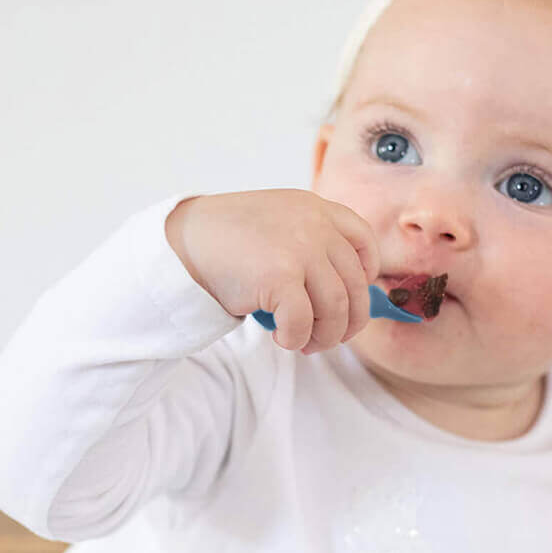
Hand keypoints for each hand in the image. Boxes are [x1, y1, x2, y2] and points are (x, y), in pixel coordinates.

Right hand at [164, 189, 379, 354]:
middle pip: (355, 286)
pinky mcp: (280, 277)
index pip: (365, 242)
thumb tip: (348, 298)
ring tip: (306, 343)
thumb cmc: (231, 242)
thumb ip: (314, 246)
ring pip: (336, 309)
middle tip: (328, 338)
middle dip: (347, 322)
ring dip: (325, 336)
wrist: (185, 242)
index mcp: (317, 209)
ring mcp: (299, 249)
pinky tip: (283, 338)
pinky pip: (304, 322)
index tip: (351, 298)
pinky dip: (297, 339)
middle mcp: (315, 225)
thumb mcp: (280, 225)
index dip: (366, 277)